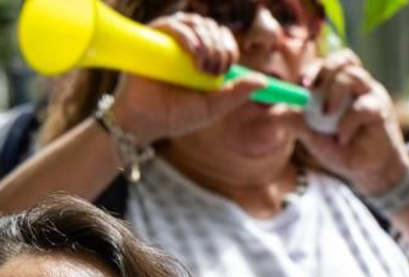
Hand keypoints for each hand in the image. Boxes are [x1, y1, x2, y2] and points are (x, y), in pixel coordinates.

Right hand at [108, 13, 270, 143]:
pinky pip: (173, 24)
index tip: (226, 67)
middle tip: (213, 69)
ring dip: (206, 40)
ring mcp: (170, 42)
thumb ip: (236, 94)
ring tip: (201, 63)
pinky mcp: (152, 39)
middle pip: (212, 28)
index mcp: (203, 60)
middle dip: (219, 46)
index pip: (224, 39)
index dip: (229, 48)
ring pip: (196, 22)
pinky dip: (187, 35)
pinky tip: (192, 52)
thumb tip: (264, 82)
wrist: (143, 122)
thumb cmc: (174, 117)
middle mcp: (187, 47)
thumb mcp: (212, 107)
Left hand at [292, 50, 407, 195]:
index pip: (329, 63)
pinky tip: (342, 138)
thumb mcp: (314, 137)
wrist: (369, 170)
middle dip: (325, 70)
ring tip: (325, 115)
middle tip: (310, 89)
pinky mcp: (381, 111)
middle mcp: (358, 86)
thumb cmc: (343, 149)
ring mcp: (371, 95)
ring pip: (354, 76)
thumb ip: (297, 123)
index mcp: (341, 86)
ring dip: (334, 93)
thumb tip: (274, 112)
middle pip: (345, 58)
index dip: (315, 68)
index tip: (300, 84)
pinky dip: (347, 123)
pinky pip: (363, 107)